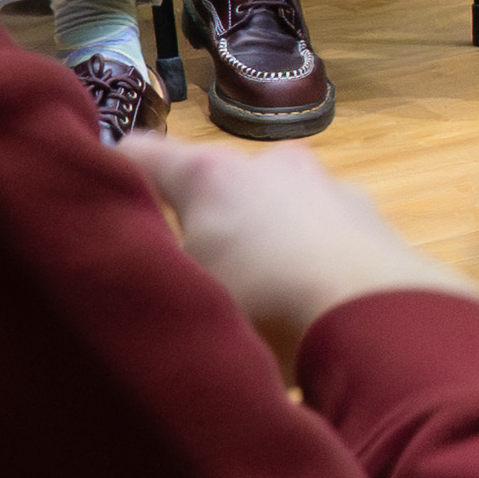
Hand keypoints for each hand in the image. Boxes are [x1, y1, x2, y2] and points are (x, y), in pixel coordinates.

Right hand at [133, 128, 458, 354]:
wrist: (384, 325)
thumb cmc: (264, 310)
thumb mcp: (182, 295)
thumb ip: (149, 269)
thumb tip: (135, 262)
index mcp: (210, 175)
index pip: (141, 152)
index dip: (110, 172)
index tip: (94, 197)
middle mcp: (270, 164)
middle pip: (213, 185)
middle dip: (197, 221)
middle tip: (187, 275)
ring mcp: (328, 185)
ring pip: (271, 208)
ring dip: (259, 241)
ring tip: (258, 299)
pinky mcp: (371, 218)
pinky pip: (320, 234)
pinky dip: (307, 258)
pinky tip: (310, 303)